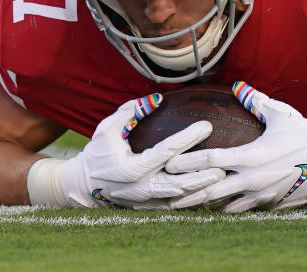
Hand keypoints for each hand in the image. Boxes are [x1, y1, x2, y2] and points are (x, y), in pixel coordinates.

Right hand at [57, 94, 225, 208]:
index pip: (165, 151)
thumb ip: (131, 111)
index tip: (207, 125)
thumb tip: (157, 98)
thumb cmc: (97, 151)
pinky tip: (210, 193)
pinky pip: (174, 207)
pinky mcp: (147, 208)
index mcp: (130, 167)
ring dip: (201, 188)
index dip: (187, 138)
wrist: (82, 184)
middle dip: (201, 173)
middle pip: (177, 182)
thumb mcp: (108, 128)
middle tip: (223, 162)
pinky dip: (191, 200)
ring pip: (178, 198)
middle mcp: (139, 187)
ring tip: (223, 178)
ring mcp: (143, 200)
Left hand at [166, 82, 306, 212]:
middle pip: (210, 190)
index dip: (188, 161)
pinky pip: (241, 209)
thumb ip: (257, 101)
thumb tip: (238, 87)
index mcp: (251, 156)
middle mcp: (252, 179)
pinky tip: (214, 207)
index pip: (211, 160)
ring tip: (183, 204)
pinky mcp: (269, 204)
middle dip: (186, 193)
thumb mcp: (282, 115)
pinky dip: (225, 208)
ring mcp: (260, 196)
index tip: (169, 162)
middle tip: (165, 193)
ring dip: (203, 204)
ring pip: (223, 205)